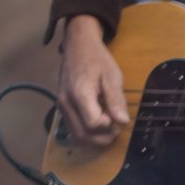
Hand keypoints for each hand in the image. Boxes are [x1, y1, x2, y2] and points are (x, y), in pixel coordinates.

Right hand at [56, 15, 129, 146]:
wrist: (77, 45)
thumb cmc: (96, 58)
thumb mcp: (112, 76)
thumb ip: (116, 99)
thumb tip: (123, 121)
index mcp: (80, 93)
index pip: (93, 124)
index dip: (108, 126)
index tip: (117, 117)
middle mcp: (66, 103)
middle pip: (83, 135)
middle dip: (103, 138)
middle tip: (116, 128)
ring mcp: (61, 106)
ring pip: (77, 136)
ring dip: (94, 139)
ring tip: (108, 128)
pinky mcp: (62, 107)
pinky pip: (73, 129)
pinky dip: (87, 134)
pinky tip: (98, 125)